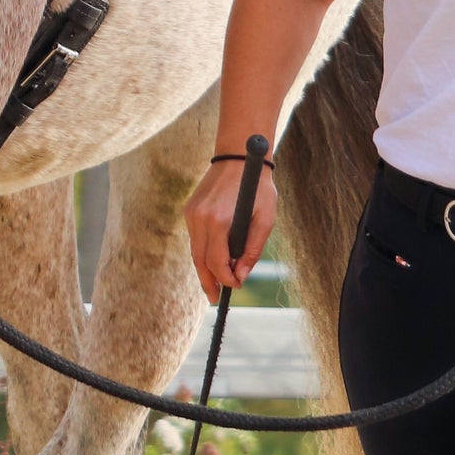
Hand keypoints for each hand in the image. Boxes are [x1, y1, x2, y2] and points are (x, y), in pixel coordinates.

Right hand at [184, 156, 276, 300]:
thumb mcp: (265, 218)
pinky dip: (202, 252)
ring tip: (212, 285)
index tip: (236, 286)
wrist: (238, 156)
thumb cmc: (257, 187)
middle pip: (200, 261)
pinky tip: (211, 261)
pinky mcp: (189, 210)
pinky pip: (195, 238)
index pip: (217, 262)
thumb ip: (253, 249)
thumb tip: (242, 275)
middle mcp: (200, 218)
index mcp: (219, 220)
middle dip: (208, 282)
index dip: (226, 279)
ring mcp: (191, 213)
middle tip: (215, 298)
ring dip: (203, 269)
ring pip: (195, 251)